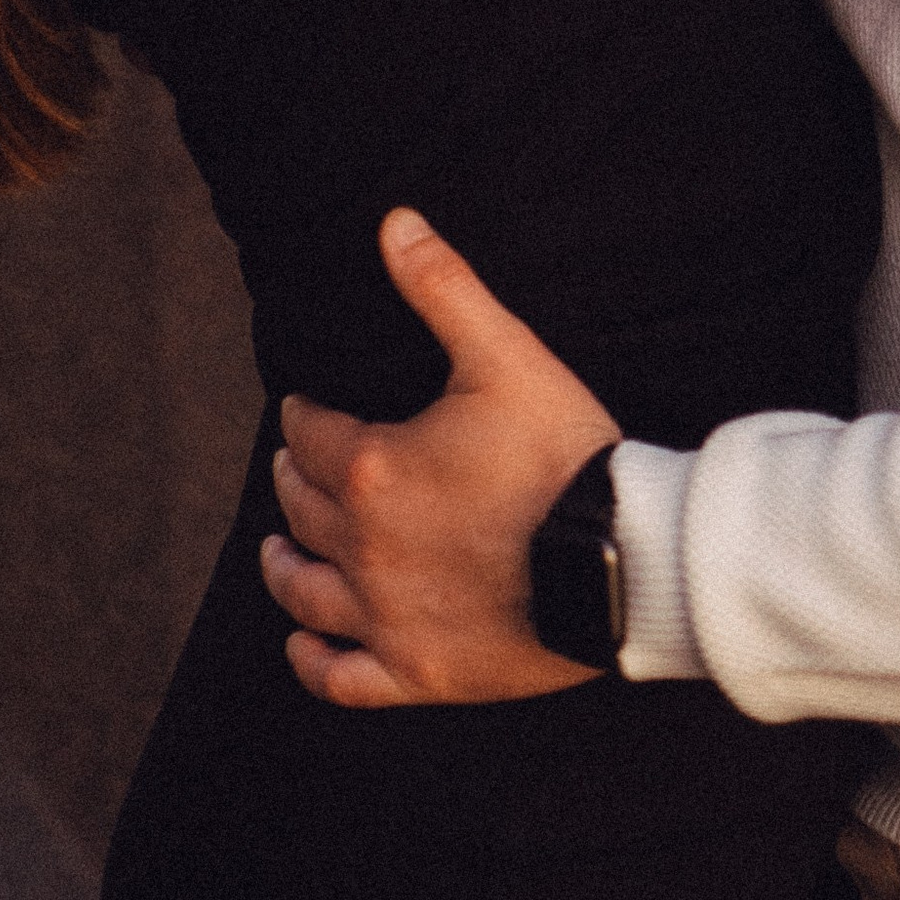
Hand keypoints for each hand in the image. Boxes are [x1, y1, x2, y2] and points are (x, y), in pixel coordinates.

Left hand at [260, 209, 620, 707]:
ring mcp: (387, 617)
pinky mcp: (418, 671)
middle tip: (290, 464)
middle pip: (302, 509)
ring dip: (283, 568)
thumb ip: (443, 285)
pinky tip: (302, 646)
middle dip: (291, 480)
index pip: (311, 437)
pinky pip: (342, 678)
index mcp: (375, 469)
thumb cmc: (562, 451)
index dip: (301, 418)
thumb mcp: (504, 353)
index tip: (301, 410)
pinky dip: (313, 662)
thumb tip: (393, 221)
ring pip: (306, 594)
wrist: (623, 556)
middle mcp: (366, 547)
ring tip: (276, 551)